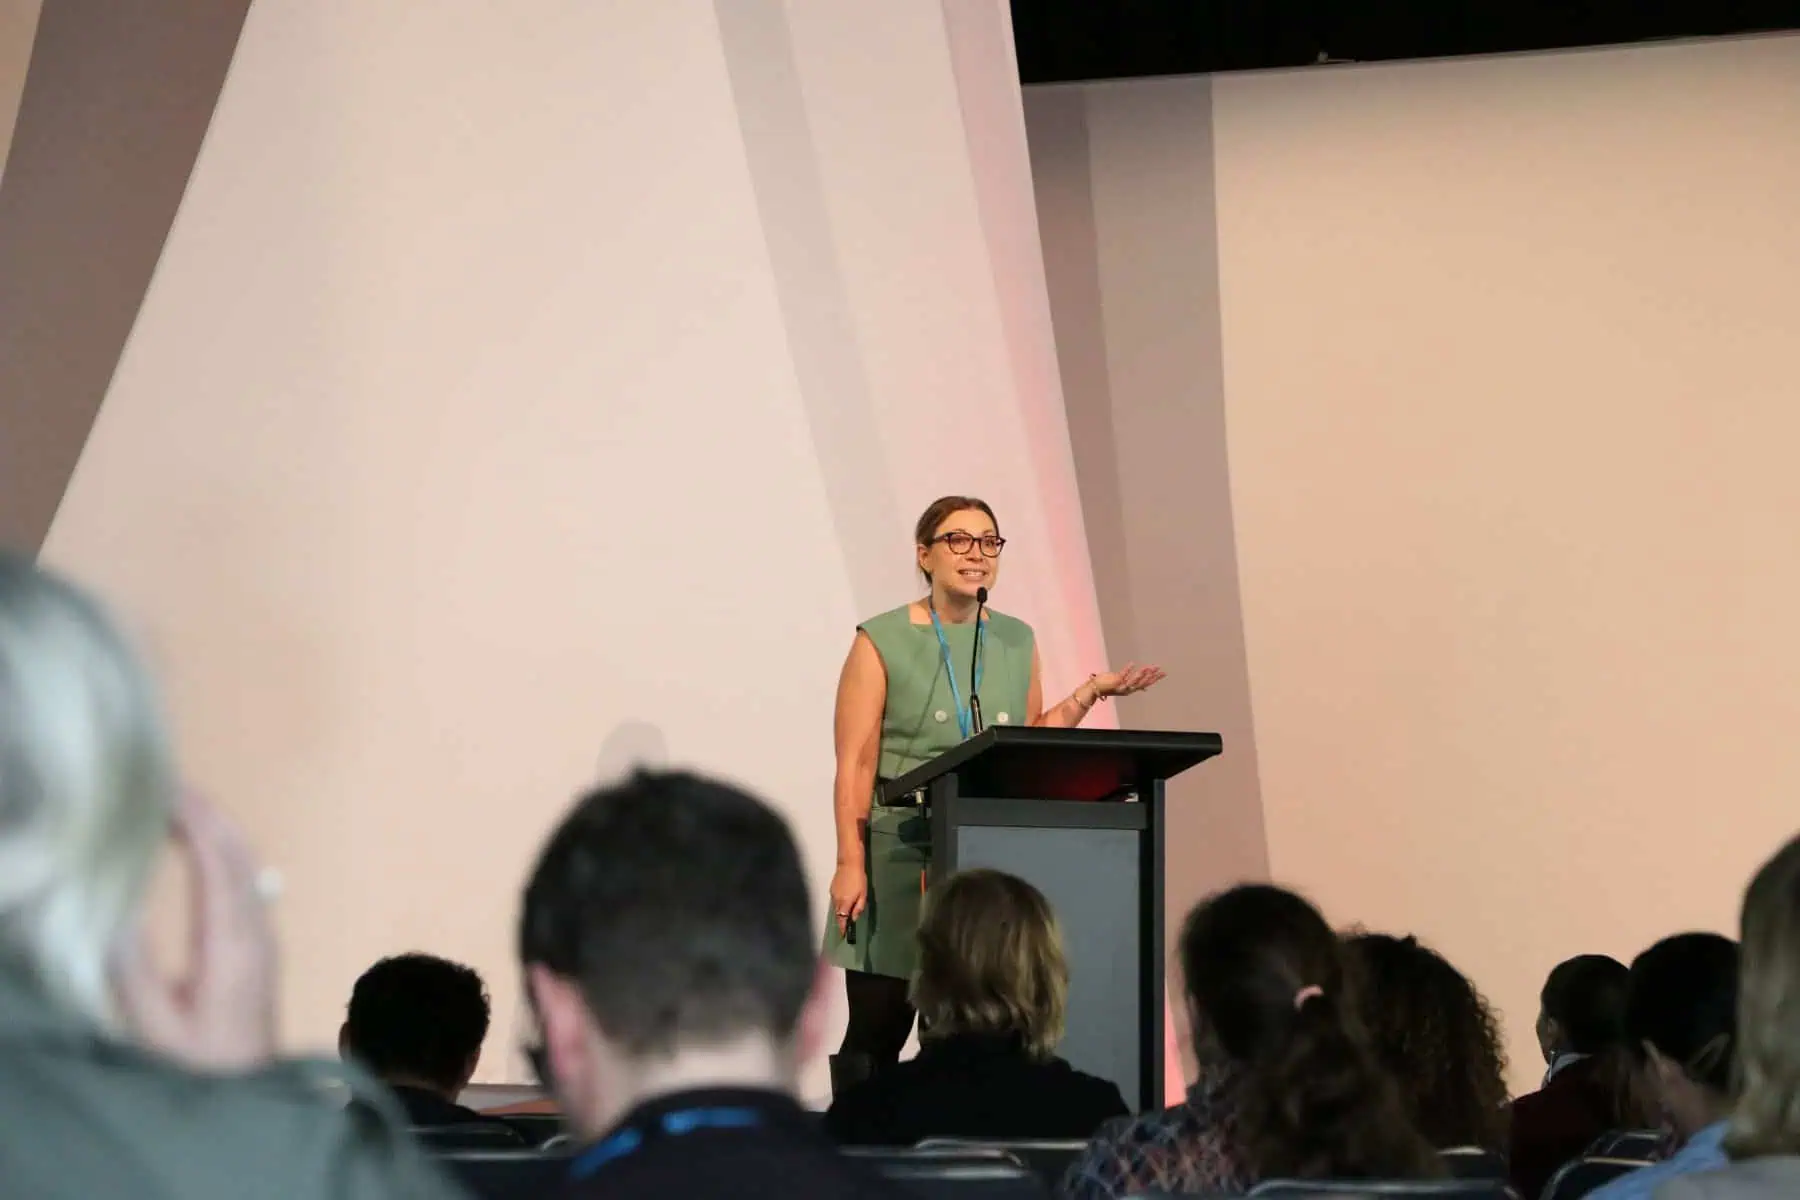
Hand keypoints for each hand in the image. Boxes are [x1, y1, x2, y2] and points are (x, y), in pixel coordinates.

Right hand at [114, 789, 277, 1072]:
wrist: (248, 1094)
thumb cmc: (197, 1067)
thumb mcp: (153, 1027)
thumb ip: (132, 973)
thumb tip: (115, 913)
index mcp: (230, 946)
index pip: (218, 866)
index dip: (194, 824)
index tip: (166, 794)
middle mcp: (256, 933)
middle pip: (238, 855)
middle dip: (207, 813)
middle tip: (168, 782)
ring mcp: (263, 937)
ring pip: (246, 864)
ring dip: (216, 828)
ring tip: (177, 803)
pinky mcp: (260, 946)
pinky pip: (245, 881)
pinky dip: (220, 851)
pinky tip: (198, 846)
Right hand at [830, 862, 867, 935]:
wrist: (849, 864)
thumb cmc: (859, 879)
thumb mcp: (863, 895)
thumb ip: (858, 908)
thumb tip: (854, 919)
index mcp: (845, 904)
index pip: (842, 920)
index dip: (842, 928)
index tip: (843, 935)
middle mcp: (837, 901)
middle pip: (838, 915)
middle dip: (841, 921)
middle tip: (846, 926)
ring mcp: (833, 895)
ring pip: (836, 908)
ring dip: (840, 912)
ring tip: (846, 913)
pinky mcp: (831, 889)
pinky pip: (835, 900)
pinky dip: (838, 903)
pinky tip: (844, 900)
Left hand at [1092, 663, 1166, 698]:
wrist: (1094, 689)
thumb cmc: (1108, 684)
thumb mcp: (1123, 684)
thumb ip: (1133, 683)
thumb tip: (1144, 688)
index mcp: (1131, 689)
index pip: (1146, 683)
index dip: (1155, 678)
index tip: (1163, 673)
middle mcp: (1127, 689)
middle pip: (1142, 683)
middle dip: (1151, 676)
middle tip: (1159, 669)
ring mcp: (1121, 686)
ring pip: (1134, 681)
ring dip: (1141, 674)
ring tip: (1148, 667)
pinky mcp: (1114, 681)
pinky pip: (1122, 675)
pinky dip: (1128, 670)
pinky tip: (1132, 664)